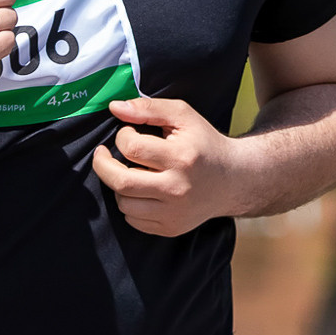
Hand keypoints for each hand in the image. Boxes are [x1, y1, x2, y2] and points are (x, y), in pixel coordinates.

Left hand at [90, 96, 244, 236]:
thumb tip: (115, 107)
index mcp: (181, 158)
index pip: (132, 148)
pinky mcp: (171, 227)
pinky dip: (129, 204)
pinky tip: (141, 190)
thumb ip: (148, 108)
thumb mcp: (183, 116)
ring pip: (124, 203)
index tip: (127, 134)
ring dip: (117, 185)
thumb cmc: (204, 144)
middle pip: (121, 182)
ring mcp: (174, 212)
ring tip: (129, 172)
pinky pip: (133, 220)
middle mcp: (177, 188)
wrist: (233, 180)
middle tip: (102, 154)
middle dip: (103, 165)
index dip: (122, 136)